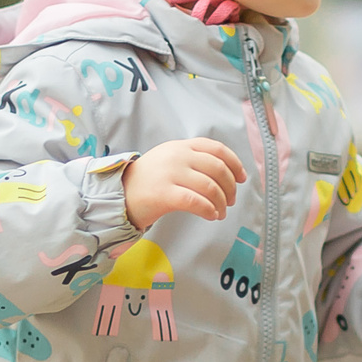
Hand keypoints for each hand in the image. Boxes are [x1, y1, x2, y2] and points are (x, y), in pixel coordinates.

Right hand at [123, 140, 244, 228]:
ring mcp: (170, 174)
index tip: (242, 178)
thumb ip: (193, 159)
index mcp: (182, 146)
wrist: (120, 193)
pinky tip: (211, 216)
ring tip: (220, 212)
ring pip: (210, 187)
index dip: (234, 163)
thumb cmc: (149, 180)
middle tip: (230, 200)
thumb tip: (226, 173)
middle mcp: (178, 156)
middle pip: (218, 169)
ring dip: (221, 202)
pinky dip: (209, 210)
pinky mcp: (164, 194)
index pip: (216, 149)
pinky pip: (196, 202)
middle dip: (230, 187)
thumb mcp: (170, 159)